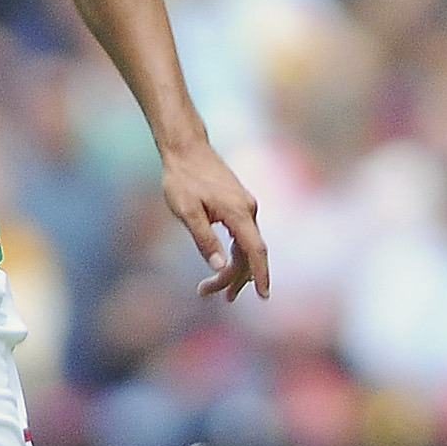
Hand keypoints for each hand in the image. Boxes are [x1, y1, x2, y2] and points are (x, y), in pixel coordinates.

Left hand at [163, 141, 268, 300]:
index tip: (263, 297)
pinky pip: (242, 236)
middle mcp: (248, 209)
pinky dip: (233, 253)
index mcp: (238, 212)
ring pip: (245, 246)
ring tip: (210, 288)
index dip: (261, 275)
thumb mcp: (186, 212)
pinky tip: (223, 265)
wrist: (186, 148)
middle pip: (249, 253)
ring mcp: (245, 206)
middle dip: (233, 278)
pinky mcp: (238, 204)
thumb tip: (219, 267)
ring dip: (232, 268)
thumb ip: (204, 239)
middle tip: (207, 294)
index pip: (255, 251)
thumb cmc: (182, 178)